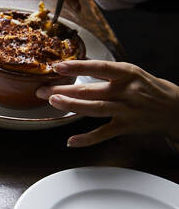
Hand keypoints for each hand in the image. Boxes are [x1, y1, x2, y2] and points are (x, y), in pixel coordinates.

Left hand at [36, 60, 178, 146]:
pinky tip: (71, 141)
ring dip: (71, 106)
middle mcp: (126, 91)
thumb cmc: (150, 89)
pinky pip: (103, 134)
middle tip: (42, 89)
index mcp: (127, 73)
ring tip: (53, 102)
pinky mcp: (126, 127)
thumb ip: (108, 74)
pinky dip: (86, 139)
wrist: (176, 109)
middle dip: (63, 89)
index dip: (77, 67)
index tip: (58, 66)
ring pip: (94, 109)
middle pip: (89, 89)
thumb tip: (75, 70)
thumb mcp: (133, 74)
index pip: (99, 67)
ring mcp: (126, 110)